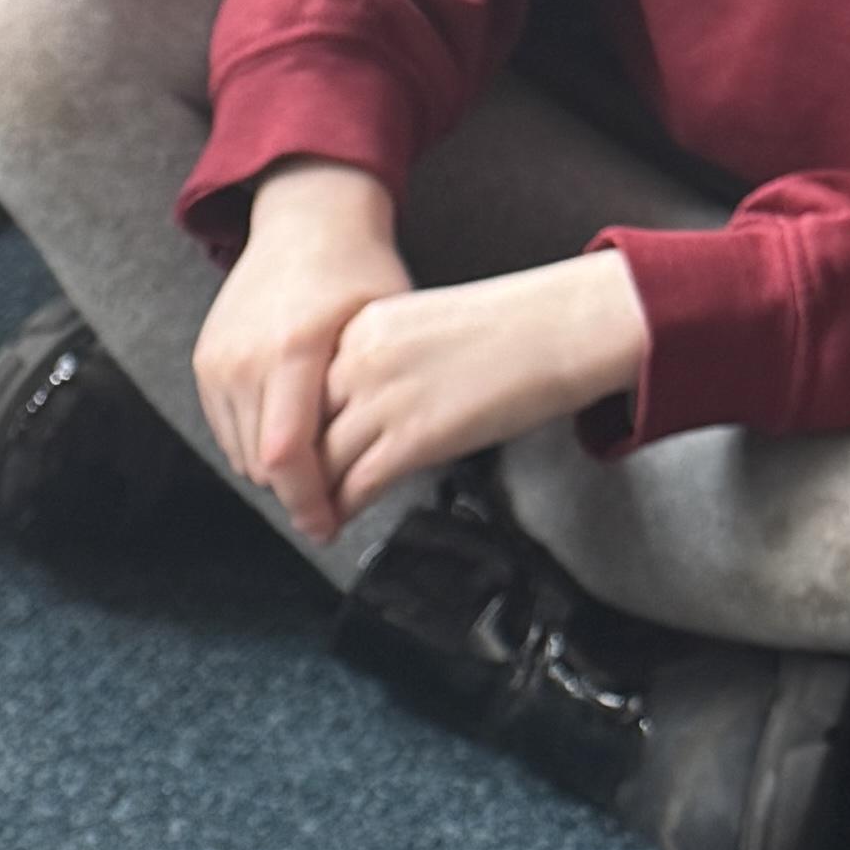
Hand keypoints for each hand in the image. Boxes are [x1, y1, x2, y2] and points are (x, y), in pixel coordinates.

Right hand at [193, 158, 410, 541]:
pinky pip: (227, 428)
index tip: (327, 526)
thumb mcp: (383, 327)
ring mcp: (219, 362)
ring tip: (316, 470)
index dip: (307, 501)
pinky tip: (292, 434)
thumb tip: (374, 466)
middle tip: (332, 505)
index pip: (286, 454)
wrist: (305, 221)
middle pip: (260, 464)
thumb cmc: (357, 269)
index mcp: (293, 349)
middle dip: (296, 493)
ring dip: (276, 472)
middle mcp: (244, 359)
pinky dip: (256, 443)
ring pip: (241, 453)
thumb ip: (369, 396)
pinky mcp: (205, 363)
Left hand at [318, 247, 649, 514]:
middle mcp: (360, 360)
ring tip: (312, 519)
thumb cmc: (510, 328)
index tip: (285, 454)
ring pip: (320, 464)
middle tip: (291, 496)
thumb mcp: (420, 329)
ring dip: (311, 500)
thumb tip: (352, 413)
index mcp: (359, 326)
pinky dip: (340, 511)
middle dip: (292, 471)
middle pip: (299, 429)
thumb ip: (375, 364)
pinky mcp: (413, 438)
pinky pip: (355, 485)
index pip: (298, 388)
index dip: (289, 430)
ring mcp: (384, 399)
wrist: (564, 326)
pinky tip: (338, 523)